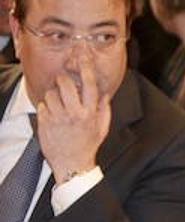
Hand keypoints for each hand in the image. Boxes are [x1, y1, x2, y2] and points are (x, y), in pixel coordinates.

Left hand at [35, 53, 110, 182]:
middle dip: (63, 80)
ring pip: (51, 94)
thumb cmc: (88, 144)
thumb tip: (105, 93)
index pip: (90, 86)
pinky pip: (42, 105)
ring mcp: (58, 118)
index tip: (84, 57)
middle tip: (63, 81)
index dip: (87, 69)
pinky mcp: (45, 122)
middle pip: (65, 84)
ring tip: (57, 103)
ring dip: (53, 95)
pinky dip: (46, 107)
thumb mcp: (102, 128)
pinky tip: (52, 115)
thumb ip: (104, 109)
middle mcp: (74, 114)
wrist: (71, 163)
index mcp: (90, 113)